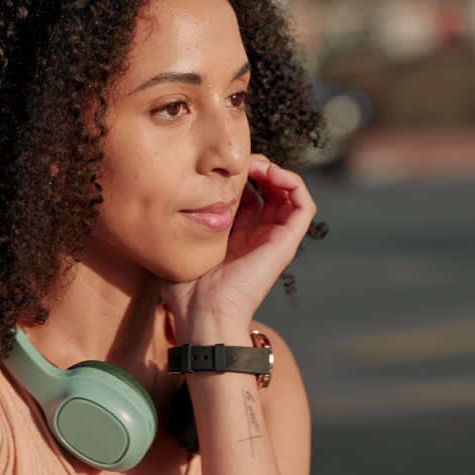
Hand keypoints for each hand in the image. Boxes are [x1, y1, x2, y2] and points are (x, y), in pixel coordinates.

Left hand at [159, 154, 316, 333]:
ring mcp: (273, 239)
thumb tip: (170, 199)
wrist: (203, 313)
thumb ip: (178, 224)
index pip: (244, 196)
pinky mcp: (286, 242)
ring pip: (288, 194)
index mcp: (233, 238)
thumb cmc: (184, 289)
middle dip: (256, 168)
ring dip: (276, 170)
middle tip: (239, 162)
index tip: (219, 168)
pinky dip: (293, 182)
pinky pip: (304, 205)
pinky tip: (271, 173)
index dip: (236, 176)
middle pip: (268, 190)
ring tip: (257, 164)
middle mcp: (256, 236)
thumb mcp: (179, 246)